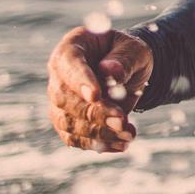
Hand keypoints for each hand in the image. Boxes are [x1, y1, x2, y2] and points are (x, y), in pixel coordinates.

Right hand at [46, 27, 152, 151]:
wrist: (127, 71)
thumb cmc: (127, 54)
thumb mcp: (134, 49)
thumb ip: (124, 59)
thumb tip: (110, 71)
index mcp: (71, 49)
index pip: (68, 64)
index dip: (80, 81)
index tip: (96, 95)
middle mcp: (59, 76)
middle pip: (64, 99)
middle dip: (94, 113)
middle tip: (122, 120)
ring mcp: (60, 101)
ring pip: (68, 123)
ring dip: (98, 133)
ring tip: (128, 134)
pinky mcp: (68, 121)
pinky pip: (75, 138)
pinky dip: (98, 144)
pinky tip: (121, 144)